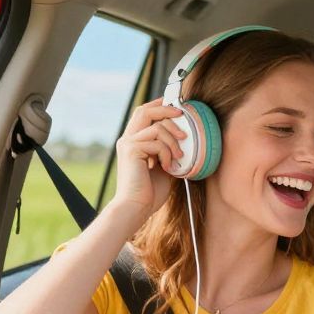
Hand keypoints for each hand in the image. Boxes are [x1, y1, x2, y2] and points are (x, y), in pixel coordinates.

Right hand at [109, 101, 187, 224]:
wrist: (137, 208)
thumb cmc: (151, 192)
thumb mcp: (165, 167)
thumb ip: (169, 151)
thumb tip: (185, 140)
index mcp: (134, 142)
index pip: (144, 114)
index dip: (159, 106)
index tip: (176, 105)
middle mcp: (127, 140)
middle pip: (145, 111)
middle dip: (166, 110)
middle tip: (183, 115)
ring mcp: (128, 144)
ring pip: (157, 127)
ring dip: (173, 140)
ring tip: (180, 156)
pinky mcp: (131, 150)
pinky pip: (156, 142)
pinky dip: (167, 153)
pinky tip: (168, 167)